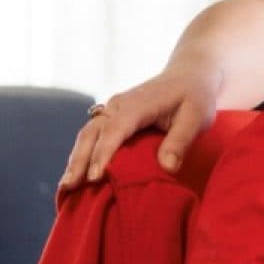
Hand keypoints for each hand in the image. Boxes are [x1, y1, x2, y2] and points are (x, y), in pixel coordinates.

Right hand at [58, 66, 223, 188]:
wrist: (189, 75)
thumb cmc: (195, 96)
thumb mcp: (197, 117)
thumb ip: (181, 141)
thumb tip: (167, 167)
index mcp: (138, 104)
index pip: (115, 130)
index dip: (104, 154)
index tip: (95, 178)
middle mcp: (118, 105)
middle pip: (92, 133)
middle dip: (79, 160)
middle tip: (69, 187)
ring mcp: (111, 110)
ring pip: (87, 135)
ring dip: (76, 160)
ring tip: (66, 186)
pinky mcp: (111, 118)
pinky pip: (92, 136)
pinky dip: (82, 155)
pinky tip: (77, 175)